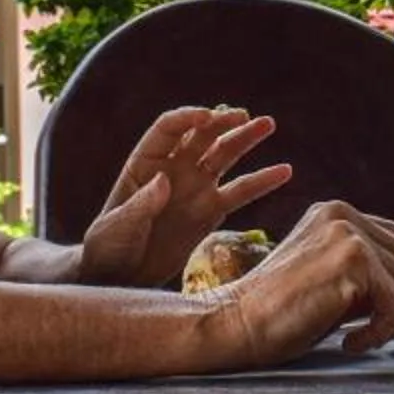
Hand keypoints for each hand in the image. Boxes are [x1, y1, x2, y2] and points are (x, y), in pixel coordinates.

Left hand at [79, 106, 293, 288]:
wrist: (120, 277)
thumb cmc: (109, 247)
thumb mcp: (118, 227)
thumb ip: (140, 205)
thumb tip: (163, 180)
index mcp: (146, 164)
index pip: (169, 129)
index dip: (188, 118)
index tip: (208, 117)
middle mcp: (174, 169)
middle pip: (201, 136)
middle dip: (222, 123)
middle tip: (244, 116)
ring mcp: (195, 189)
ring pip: (224, 157)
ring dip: (245, 140)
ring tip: (268, 124)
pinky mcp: (211, 212)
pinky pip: (240, 193)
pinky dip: (261, 182)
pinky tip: (285, 171)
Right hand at [211, 202, 393, 363]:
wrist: (235, 322)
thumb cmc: (276, 312)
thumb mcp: (329, 280)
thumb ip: (369, 276)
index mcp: (334, 213)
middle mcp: (342, 214)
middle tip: (384, 331)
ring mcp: (347, 233)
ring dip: (392, 322)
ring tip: (360, 339)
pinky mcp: (351, 260)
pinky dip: (381, 332)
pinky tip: (351, 342)